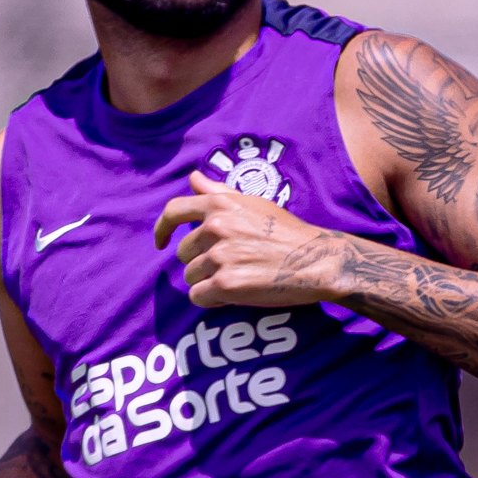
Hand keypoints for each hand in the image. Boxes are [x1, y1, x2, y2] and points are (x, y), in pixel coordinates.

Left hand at [152, 172, 347, 307]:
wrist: (316, 260)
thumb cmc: (286, 232)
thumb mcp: (253, 204)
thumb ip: (218, 192)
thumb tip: (193, 178)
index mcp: (220, 205)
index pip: (173, 211)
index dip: (162, 229)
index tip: (161, 242)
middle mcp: (216, 227)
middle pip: (183, 253)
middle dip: (201, 262)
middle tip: (231, 264)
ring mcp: (220, 257)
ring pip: (191, 277)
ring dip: (208, 282)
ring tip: (237, 277)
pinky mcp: (226, 285)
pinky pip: (198, 297)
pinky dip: (211, 300)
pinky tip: (233, 294)